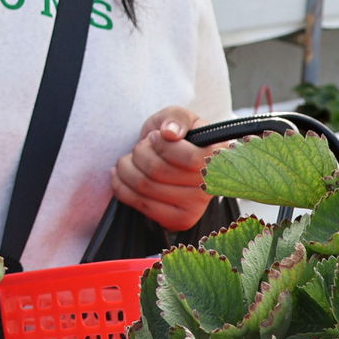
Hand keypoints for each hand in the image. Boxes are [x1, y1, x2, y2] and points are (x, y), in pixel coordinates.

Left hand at [108, 106, 218, 231]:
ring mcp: (196, 207)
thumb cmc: (174, 137)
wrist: (167, 162)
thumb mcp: (177, 117)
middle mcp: (211, 187)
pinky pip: (139, 204)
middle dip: (140, 152)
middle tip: (141, 147)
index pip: (191, 159)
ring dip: (126, 166)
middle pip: (159, 170)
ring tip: (129, 160)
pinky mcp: (178, 221)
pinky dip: (120, 186)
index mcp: (218, 159)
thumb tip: (171, 132)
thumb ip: (177, 118)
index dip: (164, 145)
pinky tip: (121, 175)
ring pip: (145, 185)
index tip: (156, 136)